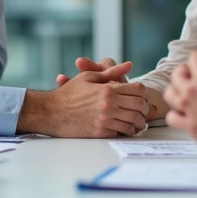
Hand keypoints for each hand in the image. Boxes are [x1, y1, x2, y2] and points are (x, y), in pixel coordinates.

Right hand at [19, 61, 149, 137]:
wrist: (51, 112)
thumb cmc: (68, 93)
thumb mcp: (88, 77)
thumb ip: (111, 72)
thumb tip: (129, 65)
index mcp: (107, 89)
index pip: (138, 89)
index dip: (143, 93)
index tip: (141, 96)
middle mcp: (109, 104)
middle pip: (140, 106)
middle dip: (145, 108)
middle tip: (143, 110)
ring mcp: (105, 119)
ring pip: (134, 122)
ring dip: (139, 122)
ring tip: (137, 122)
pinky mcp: (101, 132)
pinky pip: (122, 132)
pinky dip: (127, 131)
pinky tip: (125, 128)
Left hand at [164, 49, 196, 150]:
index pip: (194, 57)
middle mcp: (190, 90)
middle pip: (177, 74)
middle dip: (188, 71)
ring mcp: (188, 109)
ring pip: (170, 94)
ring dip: (178, 90)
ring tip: (190, 93)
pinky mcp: (190, 127)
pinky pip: (172, 117)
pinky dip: (177, 114)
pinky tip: (188, 113)